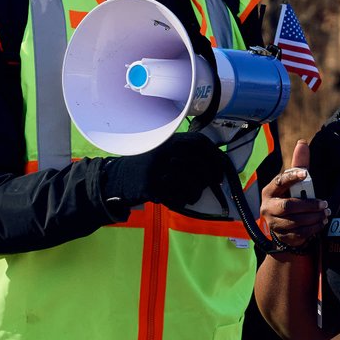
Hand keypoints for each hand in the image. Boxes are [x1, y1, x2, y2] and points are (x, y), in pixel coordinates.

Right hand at [102, 132, 226, 209]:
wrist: (117, 179)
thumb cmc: (147, 166)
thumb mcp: (165, 150)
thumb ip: (186, 151)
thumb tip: (219, 162)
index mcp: (168, 140)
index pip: (200, 143)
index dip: (216, 156)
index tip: (222, 168)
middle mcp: (164, 150)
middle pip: (200, 163)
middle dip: (211, 176)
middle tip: (214, 183)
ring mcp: (158, 168)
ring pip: (192, 181)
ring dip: (197, 191)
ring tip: (193, 194)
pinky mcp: (152, 186)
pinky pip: (179, 196)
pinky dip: (184, 200)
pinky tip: (180, 199)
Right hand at [260, 140, 328, 249]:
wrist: (284, 228)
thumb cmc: (290, 198)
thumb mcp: (293, 183)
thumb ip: (299, 165)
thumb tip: (302, 143)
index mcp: (269, 192)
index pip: (279, 182)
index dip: (291, 177)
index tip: (305, 174)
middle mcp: (268, 209)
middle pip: (288, 206)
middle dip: (309, 205)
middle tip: (324, 203)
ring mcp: (274, 224)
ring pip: (296, 222)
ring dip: (314, 217)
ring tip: (326, 212)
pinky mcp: (283, 237)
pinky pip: (300, 234)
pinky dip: (314, 228)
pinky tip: (321, 222)